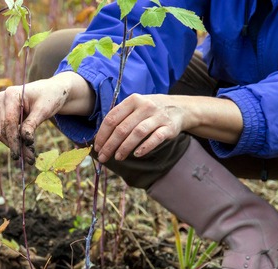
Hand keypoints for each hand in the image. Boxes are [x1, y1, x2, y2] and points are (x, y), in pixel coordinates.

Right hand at [0, 72, 93, 163]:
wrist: (52, 91)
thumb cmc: (50, 97)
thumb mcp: (43, 110)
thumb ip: (32, 124)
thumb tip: (24, 140)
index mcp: (11, 95)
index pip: (9, 122)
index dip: (14, 140)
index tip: (19, 155)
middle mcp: (2, 99)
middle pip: (4, 129)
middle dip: (16, 145)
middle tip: (30, 160)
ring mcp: (1, 106)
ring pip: (3, 132)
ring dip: (15, 145)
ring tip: (30, 156)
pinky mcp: (4, 114)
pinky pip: (6, 131)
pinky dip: (16, 140)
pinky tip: (27, 148)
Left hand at [94, 94, 243, 162]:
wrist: (180, 108)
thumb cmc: (150, 111)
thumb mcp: (135, 107)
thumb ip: (120, 118)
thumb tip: (101, 138)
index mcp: (133, 100)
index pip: (112, 118)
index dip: (102, 134)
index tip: (97, 147)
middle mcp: (145, 106)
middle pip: (122, 128)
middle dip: (110, 145)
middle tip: (104, 157)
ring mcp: (158, 116)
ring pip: (137, 133)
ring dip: (125, 147)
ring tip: (118, 157)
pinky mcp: (169, 127)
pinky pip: (155, 138)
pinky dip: (145, 147)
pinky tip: (136, 154)